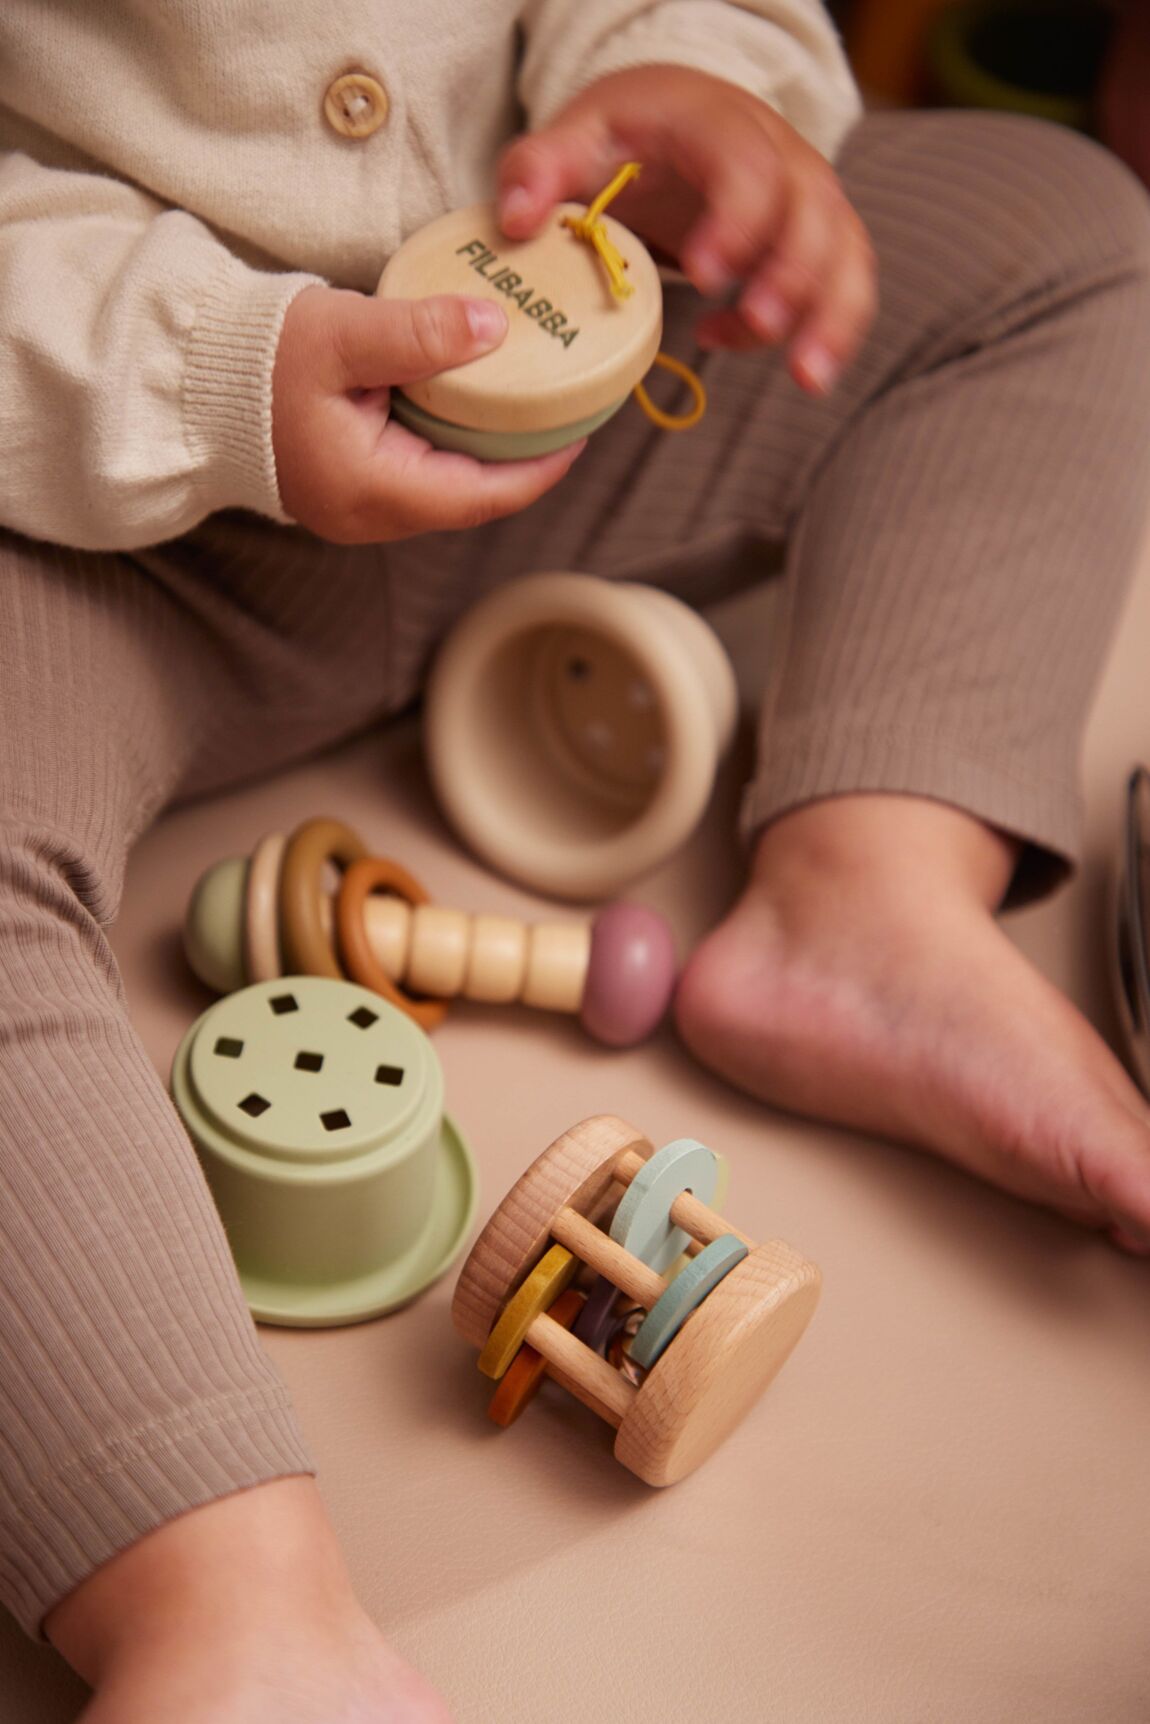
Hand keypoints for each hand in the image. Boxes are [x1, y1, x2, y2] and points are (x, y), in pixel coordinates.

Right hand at [272, 286, 585, 542]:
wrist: (186, 377)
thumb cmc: (252, 358)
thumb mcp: (341, 334)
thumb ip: (420, 333)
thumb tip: (495, 329)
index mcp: (375, 492)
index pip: (484, 496)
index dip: (540, 468)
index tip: (581, 430)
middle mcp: (370, 515)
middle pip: (471, 495)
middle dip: (521, 457)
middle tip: (565, 409)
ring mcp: (356, 506)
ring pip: (446, 485)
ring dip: (486, 449)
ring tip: (529, 403)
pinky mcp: (346, 485)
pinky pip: (418, 472)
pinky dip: (451, 442)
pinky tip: (471, 403)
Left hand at [498, 66, 876, 394]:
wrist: (674, 127)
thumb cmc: (626, 139)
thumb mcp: (577, 137)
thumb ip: (539, 168)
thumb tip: (515, 220)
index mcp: (717, 123)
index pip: (746, 164)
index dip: (736, 219)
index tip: (706, 273)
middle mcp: (781, 155)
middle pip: (812, 211)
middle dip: (793, 274)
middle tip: (760, 325)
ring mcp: (808, 199)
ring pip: (844, 254)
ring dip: (832, 316)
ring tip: (806, 376)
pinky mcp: (819, 240)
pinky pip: (845, 285)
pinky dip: (830, 328)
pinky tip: (784, 364)